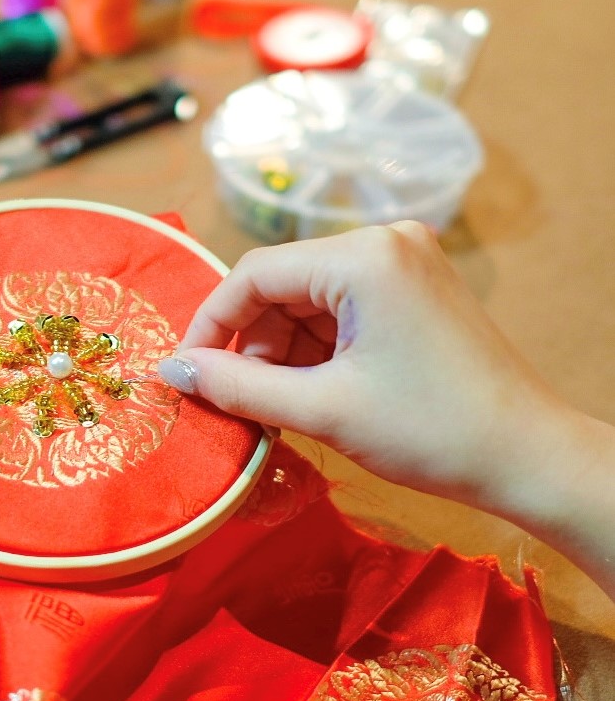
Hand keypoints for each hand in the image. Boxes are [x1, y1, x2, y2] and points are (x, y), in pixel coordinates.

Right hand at [159, 221, 568, 511]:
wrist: (528, 458)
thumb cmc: (431, 432)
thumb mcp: (321, 409)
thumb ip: (237, 384)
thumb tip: (171, 371)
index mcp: (364, 256)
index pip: (254, 275)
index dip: (210, 325)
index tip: (185, 375)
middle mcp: (385, 242)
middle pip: (281, 286)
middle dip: (251, 344)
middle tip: (237, 401)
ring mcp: (404, 263)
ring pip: (307, 301)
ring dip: (282, 353)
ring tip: (279, 407)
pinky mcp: (414, 290)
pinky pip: (340, 311)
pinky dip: (315, 351)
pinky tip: (311, 393)